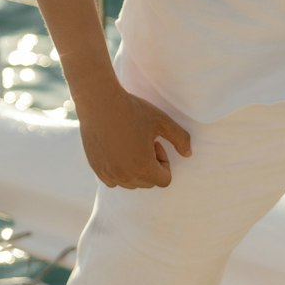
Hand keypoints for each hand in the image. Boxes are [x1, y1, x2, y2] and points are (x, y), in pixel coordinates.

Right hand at [76, 81, 192, 189]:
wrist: (99, 102)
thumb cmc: (133, 110)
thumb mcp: (162, 121)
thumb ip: (180, 139)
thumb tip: (188, 154)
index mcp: (143, 168)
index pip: (164, 180)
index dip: (164, 161)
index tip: (156, 142)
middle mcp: (124, 176)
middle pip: (148, 182)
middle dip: (150, 164)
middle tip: (143, 140)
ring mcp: (108, 174)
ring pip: (130, 183)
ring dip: (134, 168)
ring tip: (130, 143)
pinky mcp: (96, 168)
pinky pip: (113, 180)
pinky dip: (119, 170)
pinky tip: (117, 148)